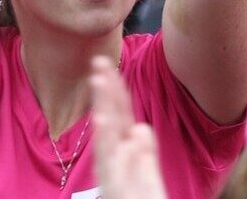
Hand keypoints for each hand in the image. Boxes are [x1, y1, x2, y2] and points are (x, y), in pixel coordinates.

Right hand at [90, 56, 167, 198]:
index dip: (116, 91)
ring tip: (99, 80)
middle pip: (111, 120)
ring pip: (107, 135)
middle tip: (99, 62)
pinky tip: (102, 120)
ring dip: (103, 107)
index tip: (109, 65)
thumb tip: (140, 128)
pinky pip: (108, 161)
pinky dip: (105, 139)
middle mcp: (115, 162)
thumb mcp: (147, 178)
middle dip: (105, 91)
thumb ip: (144, 154)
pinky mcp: (114, 185)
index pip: (121, 117)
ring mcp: (113, 173)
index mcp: (126, 156)